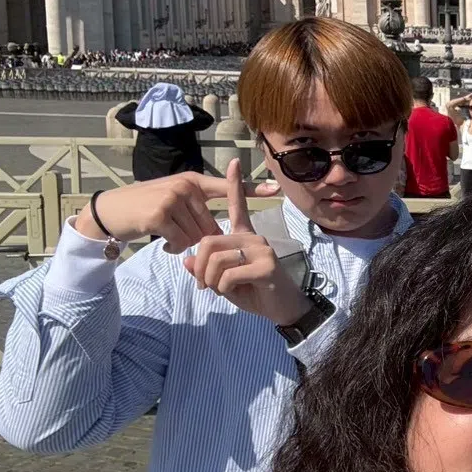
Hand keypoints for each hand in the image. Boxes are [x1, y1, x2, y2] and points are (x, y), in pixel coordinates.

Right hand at [72, 168, 277, 254]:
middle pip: (209, 224)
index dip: (252, 189)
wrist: (111, 211)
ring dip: (184, 243)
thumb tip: (216, 231)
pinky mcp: (160, 215)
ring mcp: (172, 199)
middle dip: (199, 237)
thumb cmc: (144, 207)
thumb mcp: (173, 200)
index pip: (226, 188)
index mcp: (192, 181)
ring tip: (168, 235)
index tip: (276, 188)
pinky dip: (173, 247)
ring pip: (196, 236)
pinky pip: (180, 242)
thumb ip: (196, 209)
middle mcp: (185, 187)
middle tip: (178, 234)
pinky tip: (163, 242)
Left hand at [181, 161, 308, 325]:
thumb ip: (206, 268)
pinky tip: (235, 292)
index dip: (235, 184)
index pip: (238, 205)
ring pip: (217, 258)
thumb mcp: (223, 281)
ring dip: (211, 280)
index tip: (234, 162)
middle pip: (209, 241)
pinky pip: (229, 275)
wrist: (283, 309)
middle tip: (203, 284)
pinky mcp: (266, 265)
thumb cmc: (255, 293)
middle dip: (199, 267)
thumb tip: (187, 260)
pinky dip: (223, 288)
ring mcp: (262, 249)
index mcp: (245, 236)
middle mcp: (254, 237)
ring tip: (220, 290)